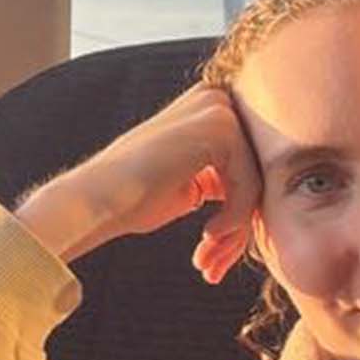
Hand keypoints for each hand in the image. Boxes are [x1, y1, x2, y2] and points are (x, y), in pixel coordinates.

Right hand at [12, 84, 261, 281]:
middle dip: (239, 223)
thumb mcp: (192, 181)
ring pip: (255, 180)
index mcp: (208, 107)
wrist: (98, 198)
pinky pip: (248, 184)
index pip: (246, 162)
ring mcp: (218, 110)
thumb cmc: (134, 197)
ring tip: (210, 256)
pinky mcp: (220, 129)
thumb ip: (225, 176)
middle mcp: (216, 99)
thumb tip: (262, 195)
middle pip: (255, 169)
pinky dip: (233, 218)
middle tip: (215, 260)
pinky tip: (207, 235)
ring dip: (236, 228)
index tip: (218, 247)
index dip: (237, 210)